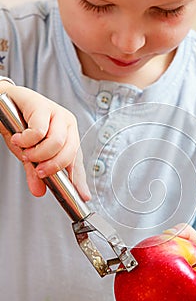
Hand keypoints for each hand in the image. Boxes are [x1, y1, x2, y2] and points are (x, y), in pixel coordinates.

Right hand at [0, 83, 90, 199]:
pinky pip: (39, 131)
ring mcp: (56, 113)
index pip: (77, 160)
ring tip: (26, 153)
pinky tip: (18, 138)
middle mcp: (67, 124)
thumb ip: (36, 172)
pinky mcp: (42, 106)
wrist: (2, 104)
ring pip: (57, 142)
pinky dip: (27, 140)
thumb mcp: (30, 153)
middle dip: (53, 166)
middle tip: (39, 171)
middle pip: (69, 152)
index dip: (79, 179)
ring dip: (39, 153)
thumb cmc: (20, 126)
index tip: (83, 196)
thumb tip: (39, 191)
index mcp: (69, 136)